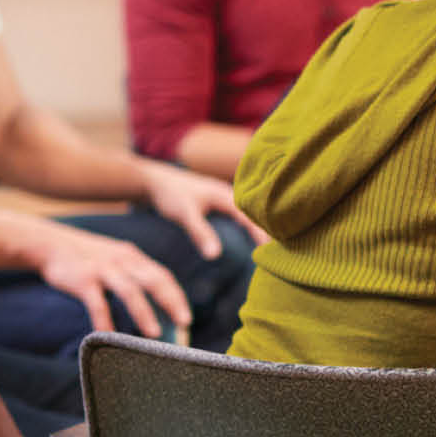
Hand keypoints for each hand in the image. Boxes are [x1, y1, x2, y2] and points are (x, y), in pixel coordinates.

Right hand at [31, 223, 193, 339]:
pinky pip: (97, 303)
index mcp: (133, 257)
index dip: (176, 296)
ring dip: (145, 313)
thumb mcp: (113, 259)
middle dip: (172, 302)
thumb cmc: (85, 257)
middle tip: (184, 324)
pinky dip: (105, 320)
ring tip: (155, 334)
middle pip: (154, 280)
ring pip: (130, 292)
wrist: (49, 243)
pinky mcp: (84, 280)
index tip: (186, 318)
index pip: (162, 276)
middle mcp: (123, 260)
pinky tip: (109, 336)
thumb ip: (131, 275)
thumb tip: (151, 302)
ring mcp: (104, 269)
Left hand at [138, 159, 263, 252]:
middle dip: (268, 227)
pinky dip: (248, 221)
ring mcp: (222, 196)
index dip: (264, 232)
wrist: (152, 180)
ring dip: (259, 223)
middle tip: (283, 248)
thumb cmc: (170, 194)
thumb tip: (216, 256)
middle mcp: (228, 193)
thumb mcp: (186, 214)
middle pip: (255, 211)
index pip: (252, 215)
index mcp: (226, 194)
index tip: (274, 249)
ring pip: (248, 210)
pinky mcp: (215, 201)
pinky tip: (249, 231)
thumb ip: (201, 234)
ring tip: (271, 241)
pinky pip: (239, 211)